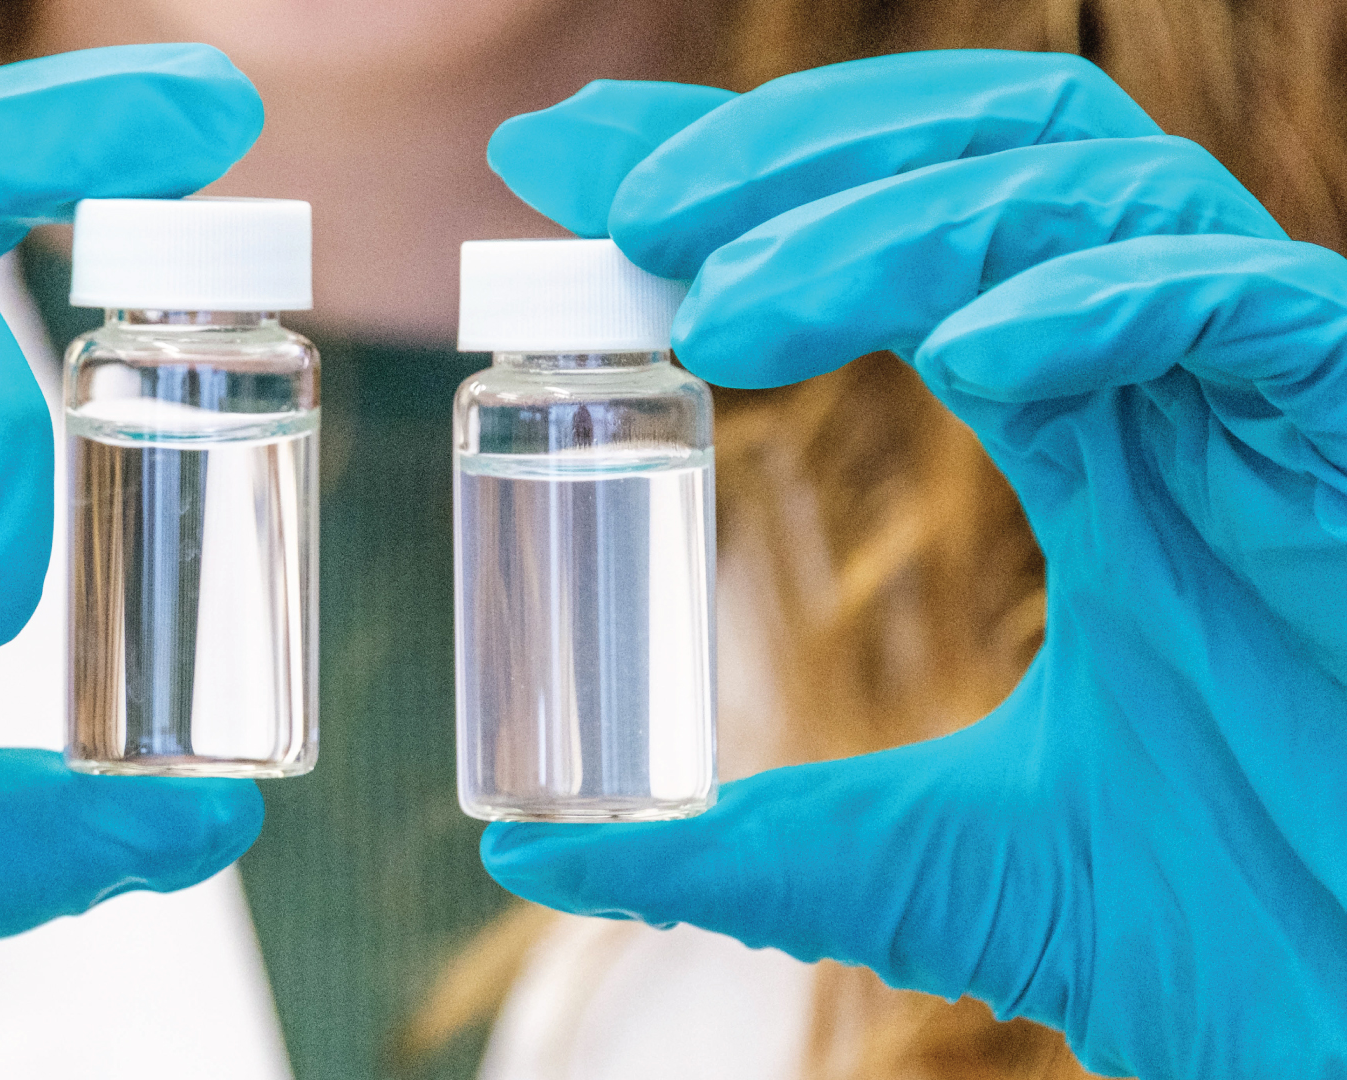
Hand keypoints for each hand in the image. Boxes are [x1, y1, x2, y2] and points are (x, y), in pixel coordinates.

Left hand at [480, 51, 1346, 1077]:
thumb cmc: (1233, 928)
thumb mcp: (936, 867)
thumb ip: (751, 846)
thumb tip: (538, 861)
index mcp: (1089, 442)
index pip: (896, 240)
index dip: (739, 178)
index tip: (565, 164)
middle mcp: (1171, 387)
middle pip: (977, 155)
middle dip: (790, 151)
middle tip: (624, 198)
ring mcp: (1275, 401)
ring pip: (1088, 186)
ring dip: (888, 220)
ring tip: (720, 306)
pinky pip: (1256, 303)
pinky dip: (1108, 298)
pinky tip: (972, 354)